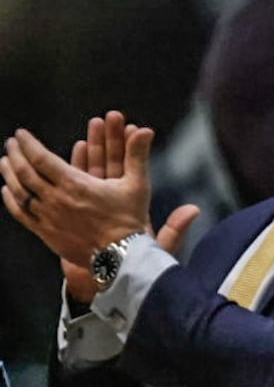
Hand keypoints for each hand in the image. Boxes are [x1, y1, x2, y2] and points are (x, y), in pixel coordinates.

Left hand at [3, 111, 152, 274]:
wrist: (123, 256)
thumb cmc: (130, 220)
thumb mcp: (137, 185)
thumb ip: (137, 155)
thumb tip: (146, 130)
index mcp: (75, 184)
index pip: (41, 158)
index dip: (28, 144)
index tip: (21, 134)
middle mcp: (56, 199)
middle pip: (25, 172)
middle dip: (15, 154)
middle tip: (11, 144)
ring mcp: (49, 217)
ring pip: (19, 191)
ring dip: (9, 173)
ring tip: (5, 162)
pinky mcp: (46, 233)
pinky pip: (21, 213)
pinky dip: (10, 200)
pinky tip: (7, 190)